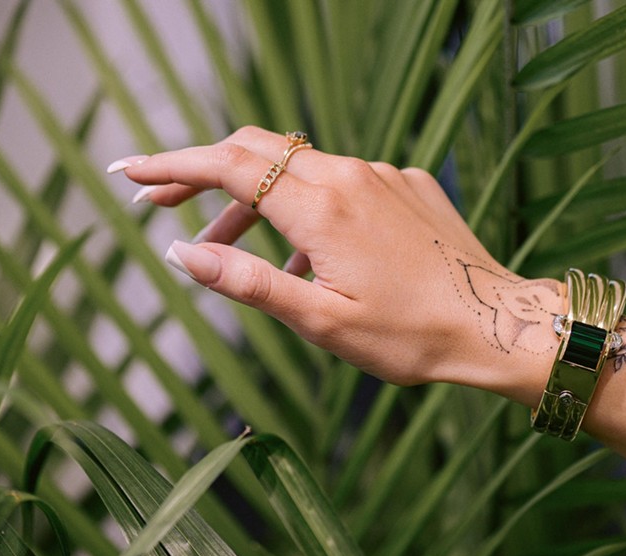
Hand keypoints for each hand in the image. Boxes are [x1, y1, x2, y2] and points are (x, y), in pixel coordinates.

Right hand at [110, 126, 560, 405]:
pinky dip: (306, 204)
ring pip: (298, 168)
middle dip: (202, 170)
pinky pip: (342, 180)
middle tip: (159, 201)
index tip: (127, 170)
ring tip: (227, 245)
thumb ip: (247, 281)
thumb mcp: (321, 321)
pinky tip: (306, 249)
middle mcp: (351, 174)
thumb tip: (179, 252)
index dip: (170, 164)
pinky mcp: (408, 184)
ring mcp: (383, 174)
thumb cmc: (412, 335)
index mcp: (322, 207)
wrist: (498, 323)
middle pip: (256, 150)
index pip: (226, 165)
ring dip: (254, 198)